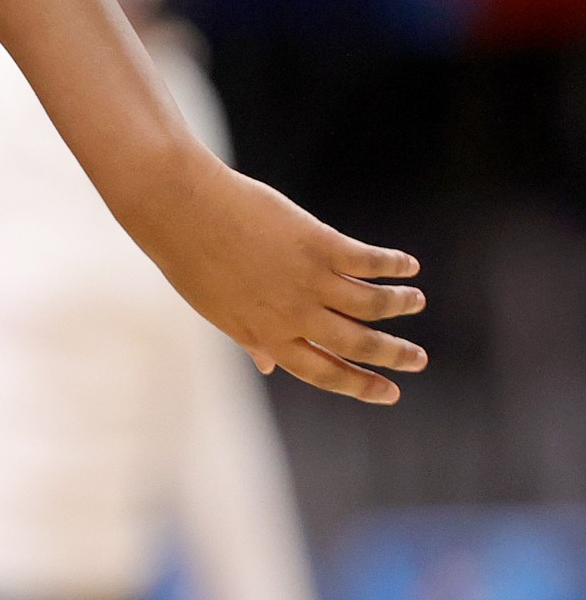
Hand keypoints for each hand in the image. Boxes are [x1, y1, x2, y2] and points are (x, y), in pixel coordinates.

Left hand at [136, 153, 425, 402]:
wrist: (178, 206)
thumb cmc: (189, 254)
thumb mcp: (214, 307)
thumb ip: (249, 337)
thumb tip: (266, 366)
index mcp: (265, 335)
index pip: (323, 373)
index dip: (360, 386)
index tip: (391, 393)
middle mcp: (293, 315)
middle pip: (358, 344)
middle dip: (394, 354)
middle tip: (420, 359)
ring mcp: (308, 279)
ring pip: (373, 303)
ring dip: (400, 304)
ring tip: (416, 300)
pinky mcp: (318, 243)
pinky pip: (368, 261)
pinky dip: (393, 265)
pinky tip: (407, 264)